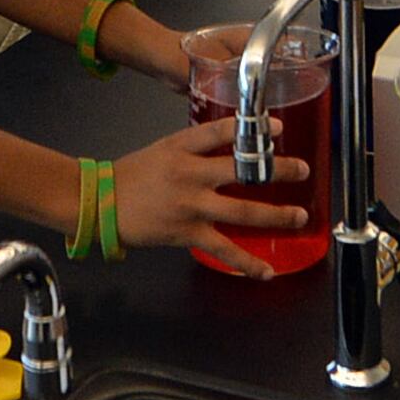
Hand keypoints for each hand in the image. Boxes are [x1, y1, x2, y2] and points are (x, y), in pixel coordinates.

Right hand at [109, 120, 293, 275]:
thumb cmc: (131, 175)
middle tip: (301, 170)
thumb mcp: (164, 148)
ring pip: (243, 211)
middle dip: (277, 170)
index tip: (277, 130)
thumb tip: (232, 146)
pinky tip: (266, 270)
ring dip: (276, 215)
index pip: (222, 132)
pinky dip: (247, 262)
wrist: (99, 202)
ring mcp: (191, 204)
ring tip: (298, 216)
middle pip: (242, 169)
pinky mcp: (187, 232)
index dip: (253, 129)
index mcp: (182, 147)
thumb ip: (197, 147)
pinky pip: (224, 249)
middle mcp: (190, 173)